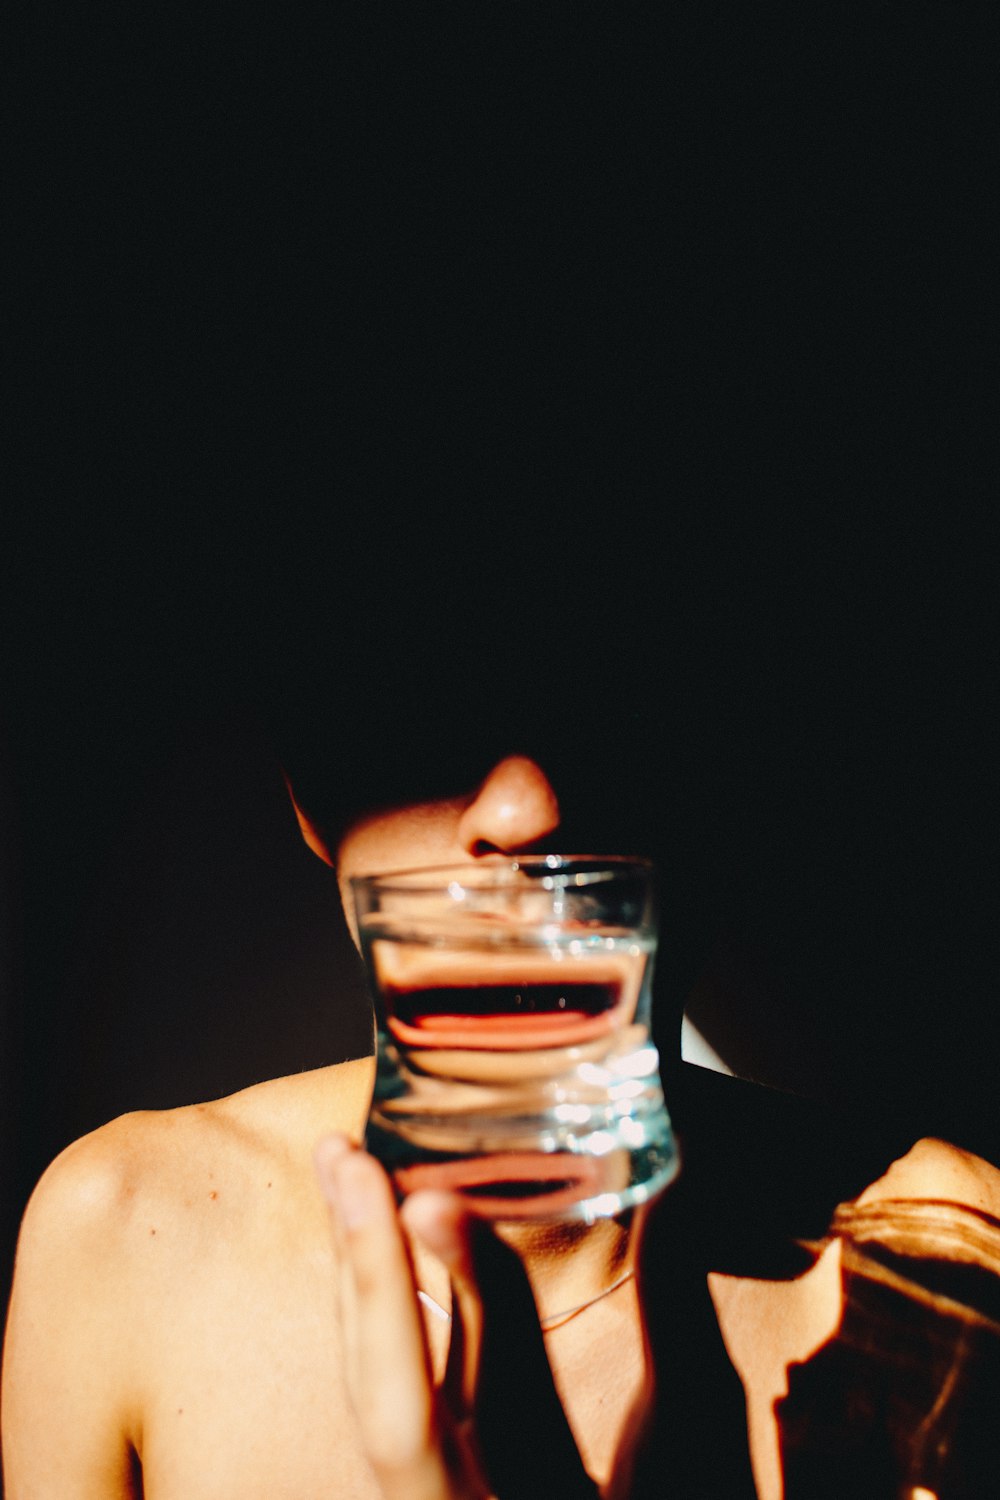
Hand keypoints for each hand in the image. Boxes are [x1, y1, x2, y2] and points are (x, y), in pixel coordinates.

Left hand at [314, 1135, 648, 1499]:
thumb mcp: (686, 1448)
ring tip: (358, 1178)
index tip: (392, 1188)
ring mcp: (450, 1493)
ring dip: (374, 1278)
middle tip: (341, 1151)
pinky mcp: (467, 1476)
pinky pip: (428, 1391)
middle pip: (376, 1386)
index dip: (390, 1295)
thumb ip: (671, 1324)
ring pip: (390, 1385)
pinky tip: (412, 1248)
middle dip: (357, 1263)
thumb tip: (667, 1196)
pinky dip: (416, 1312)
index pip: (408, 1415)